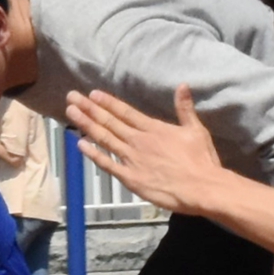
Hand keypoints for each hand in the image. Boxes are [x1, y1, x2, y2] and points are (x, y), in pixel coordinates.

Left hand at [64, 85, 231, 215]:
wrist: (201, 188)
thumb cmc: (201, 160)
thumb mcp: (196, 130)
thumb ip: (185, 108)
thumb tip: (182, 85)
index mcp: (154, 129)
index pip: (125, 112)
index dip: (107, 102)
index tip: (92, 94)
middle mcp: (138, 141)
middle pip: (109, 122)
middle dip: (89, 108)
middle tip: (71, 97)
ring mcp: (132, 159)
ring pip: (104, 138)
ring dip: (86, 125)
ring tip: (71, 113)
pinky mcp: (130, 178)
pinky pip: (107, 164)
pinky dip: (93, 154)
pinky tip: (80, 144)